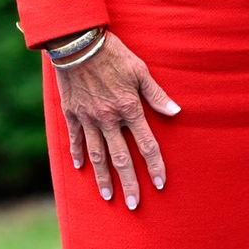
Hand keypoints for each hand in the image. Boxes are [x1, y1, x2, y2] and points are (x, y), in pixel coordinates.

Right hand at [54, 32, 179, 208]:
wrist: (80, 45)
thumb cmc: (115, 54)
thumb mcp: (141, 70)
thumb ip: (157, 94)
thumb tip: (176, 111)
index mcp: (129, 108)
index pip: (146, 144)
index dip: (154, 165)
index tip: (160, 184)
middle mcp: (108, 119)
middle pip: (121, 158)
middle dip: (129, 182)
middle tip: (134, 204)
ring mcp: (88, 119)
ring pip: (97, 156)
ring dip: (103, 178)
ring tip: (109, 196)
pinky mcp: (72, 114)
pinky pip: (75, 141)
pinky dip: (79, 156)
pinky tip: (82, 169)